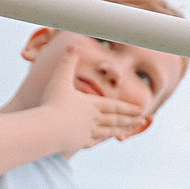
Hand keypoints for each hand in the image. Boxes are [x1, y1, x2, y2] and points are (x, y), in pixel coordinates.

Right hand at [29, 32, 146, 152]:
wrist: (47, 129)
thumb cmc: (53, 103)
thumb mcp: (60, 79)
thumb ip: (67, 62)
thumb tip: (72, 45)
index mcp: (92, 105)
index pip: (115, 106)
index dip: (128, 108)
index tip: (141, 110)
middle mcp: (94, 120)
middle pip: (115, 120)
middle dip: (130, 120)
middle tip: (142, 120)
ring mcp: (88, 133)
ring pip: (107, 131)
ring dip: (119, 130)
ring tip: (127, 130)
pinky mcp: (79, 143)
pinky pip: (93, 141)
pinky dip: (99, 140)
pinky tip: (101, 140)